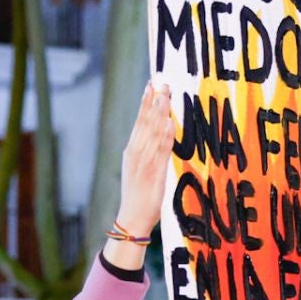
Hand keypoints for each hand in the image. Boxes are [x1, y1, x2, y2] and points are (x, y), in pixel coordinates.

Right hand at [110, 82, 174, 245]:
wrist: (132, 218)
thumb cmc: (138, 195)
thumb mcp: (139, 169)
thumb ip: (147, 152)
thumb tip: (158, 135)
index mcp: (131, 150)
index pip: (138, 121)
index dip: (145, 102)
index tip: (151, 85)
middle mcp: (135, 153)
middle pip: (145, 121)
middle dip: (154, 100)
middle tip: (162, 81)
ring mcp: (144, 162)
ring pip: (153, 132)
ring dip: (160, 112)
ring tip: (166, 94)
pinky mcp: (153, 172)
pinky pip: (161, 150)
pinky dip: (165, 136)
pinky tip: (169, 122)